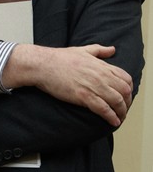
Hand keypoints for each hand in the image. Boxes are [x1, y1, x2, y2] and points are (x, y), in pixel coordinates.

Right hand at [3, 44, 132, 126]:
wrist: (41, 65)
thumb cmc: (58, 58)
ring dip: (121, 112)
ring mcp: (92, 86)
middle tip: (123, 109)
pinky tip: (113, 121)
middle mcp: (100, 75)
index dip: (129, 89)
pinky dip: (111, 117)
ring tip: (120, 118)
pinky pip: (103, 109)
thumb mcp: (81, 50)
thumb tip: (112, 49)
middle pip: (124, 91)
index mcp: (100, 65)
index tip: (125, 96)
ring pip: (117, 102)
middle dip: (127, 103)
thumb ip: (98, 50)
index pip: (125, 78)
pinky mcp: (83, 96)